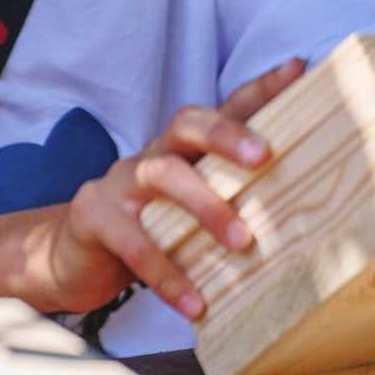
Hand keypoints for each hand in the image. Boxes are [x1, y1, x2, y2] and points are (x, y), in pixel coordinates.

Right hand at [15, 59, 304, 324]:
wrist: (71, 258)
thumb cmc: (147, 233)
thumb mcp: (187, 214)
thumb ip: (228, 206)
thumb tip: (302, 220)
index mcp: (180, 152)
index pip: (221, 109)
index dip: (259, 89)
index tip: (298, 69)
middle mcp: (151, 157)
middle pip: (185, 124)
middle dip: (227, 135)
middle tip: (263, 158)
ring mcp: (119, 184)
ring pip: (162, 176)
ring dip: (206, 207)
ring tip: (241, 243)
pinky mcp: (95, 218)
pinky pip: (134, 244)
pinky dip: (168, 277)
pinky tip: (195, 305)